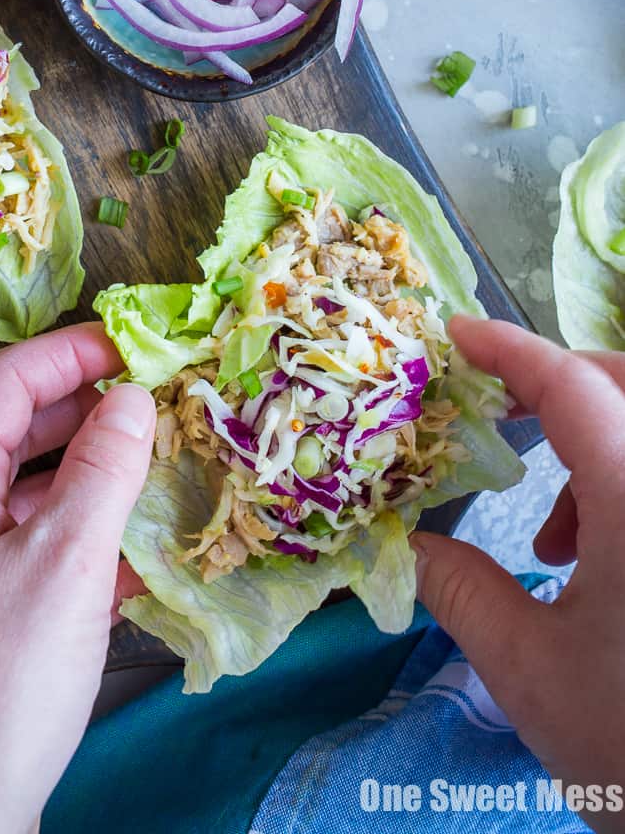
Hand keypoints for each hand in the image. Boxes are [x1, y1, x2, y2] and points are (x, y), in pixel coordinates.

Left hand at [0, 322, 154, 833]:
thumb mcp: (63, 565)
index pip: (6, 380)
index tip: (142, 344)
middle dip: (89, 410)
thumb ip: (102, 471)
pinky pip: (33, 549)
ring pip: (29, 493)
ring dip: (93, 476)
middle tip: (163, 400)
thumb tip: (131, 397)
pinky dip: (84, 537)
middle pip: (16, 430)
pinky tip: (142, 551)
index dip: (73, 351)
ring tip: (164, 465)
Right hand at [411, 316, 624, 831]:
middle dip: (562, 386)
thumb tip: (405, 545)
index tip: (454, 334)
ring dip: (598, 446)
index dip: (508, 349)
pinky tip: (598, 560)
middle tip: (500, 417)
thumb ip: (460, 588)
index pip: (572, 387)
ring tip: (552, 530)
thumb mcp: (528, 669)